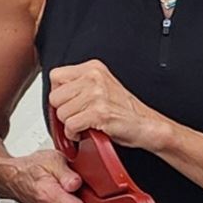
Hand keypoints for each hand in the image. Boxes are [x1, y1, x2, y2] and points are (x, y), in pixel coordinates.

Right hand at [0, 146, 88, 202]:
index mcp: (50, 196)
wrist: (15, 178)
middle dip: (87, 200)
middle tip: (81, 186)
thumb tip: (76, 183)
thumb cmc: (31, 168)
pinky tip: (68, 195)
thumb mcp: (51, 159)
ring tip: (71, 189)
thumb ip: (66, 172)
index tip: (95, 192)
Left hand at [48, 59, 173, 152]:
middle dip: (62, 111)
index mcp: (93, 68)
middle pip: (55, 96)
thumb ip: (80, 85)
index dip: (59, 93)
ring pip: (61, 113)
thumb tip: (56, 95)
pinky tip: (84, 132)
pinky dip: (74, 134)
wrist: (146, 125)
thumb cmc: (125, 110)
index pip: (56, 76)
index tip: (68, 103)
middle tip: (76, 116)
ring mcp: (96, 94)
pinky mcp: (98, 112)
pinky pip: (70, 125)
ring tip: (83, 124)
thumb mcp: (102, 87)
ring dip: (69, 124)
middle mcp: (94, 78)